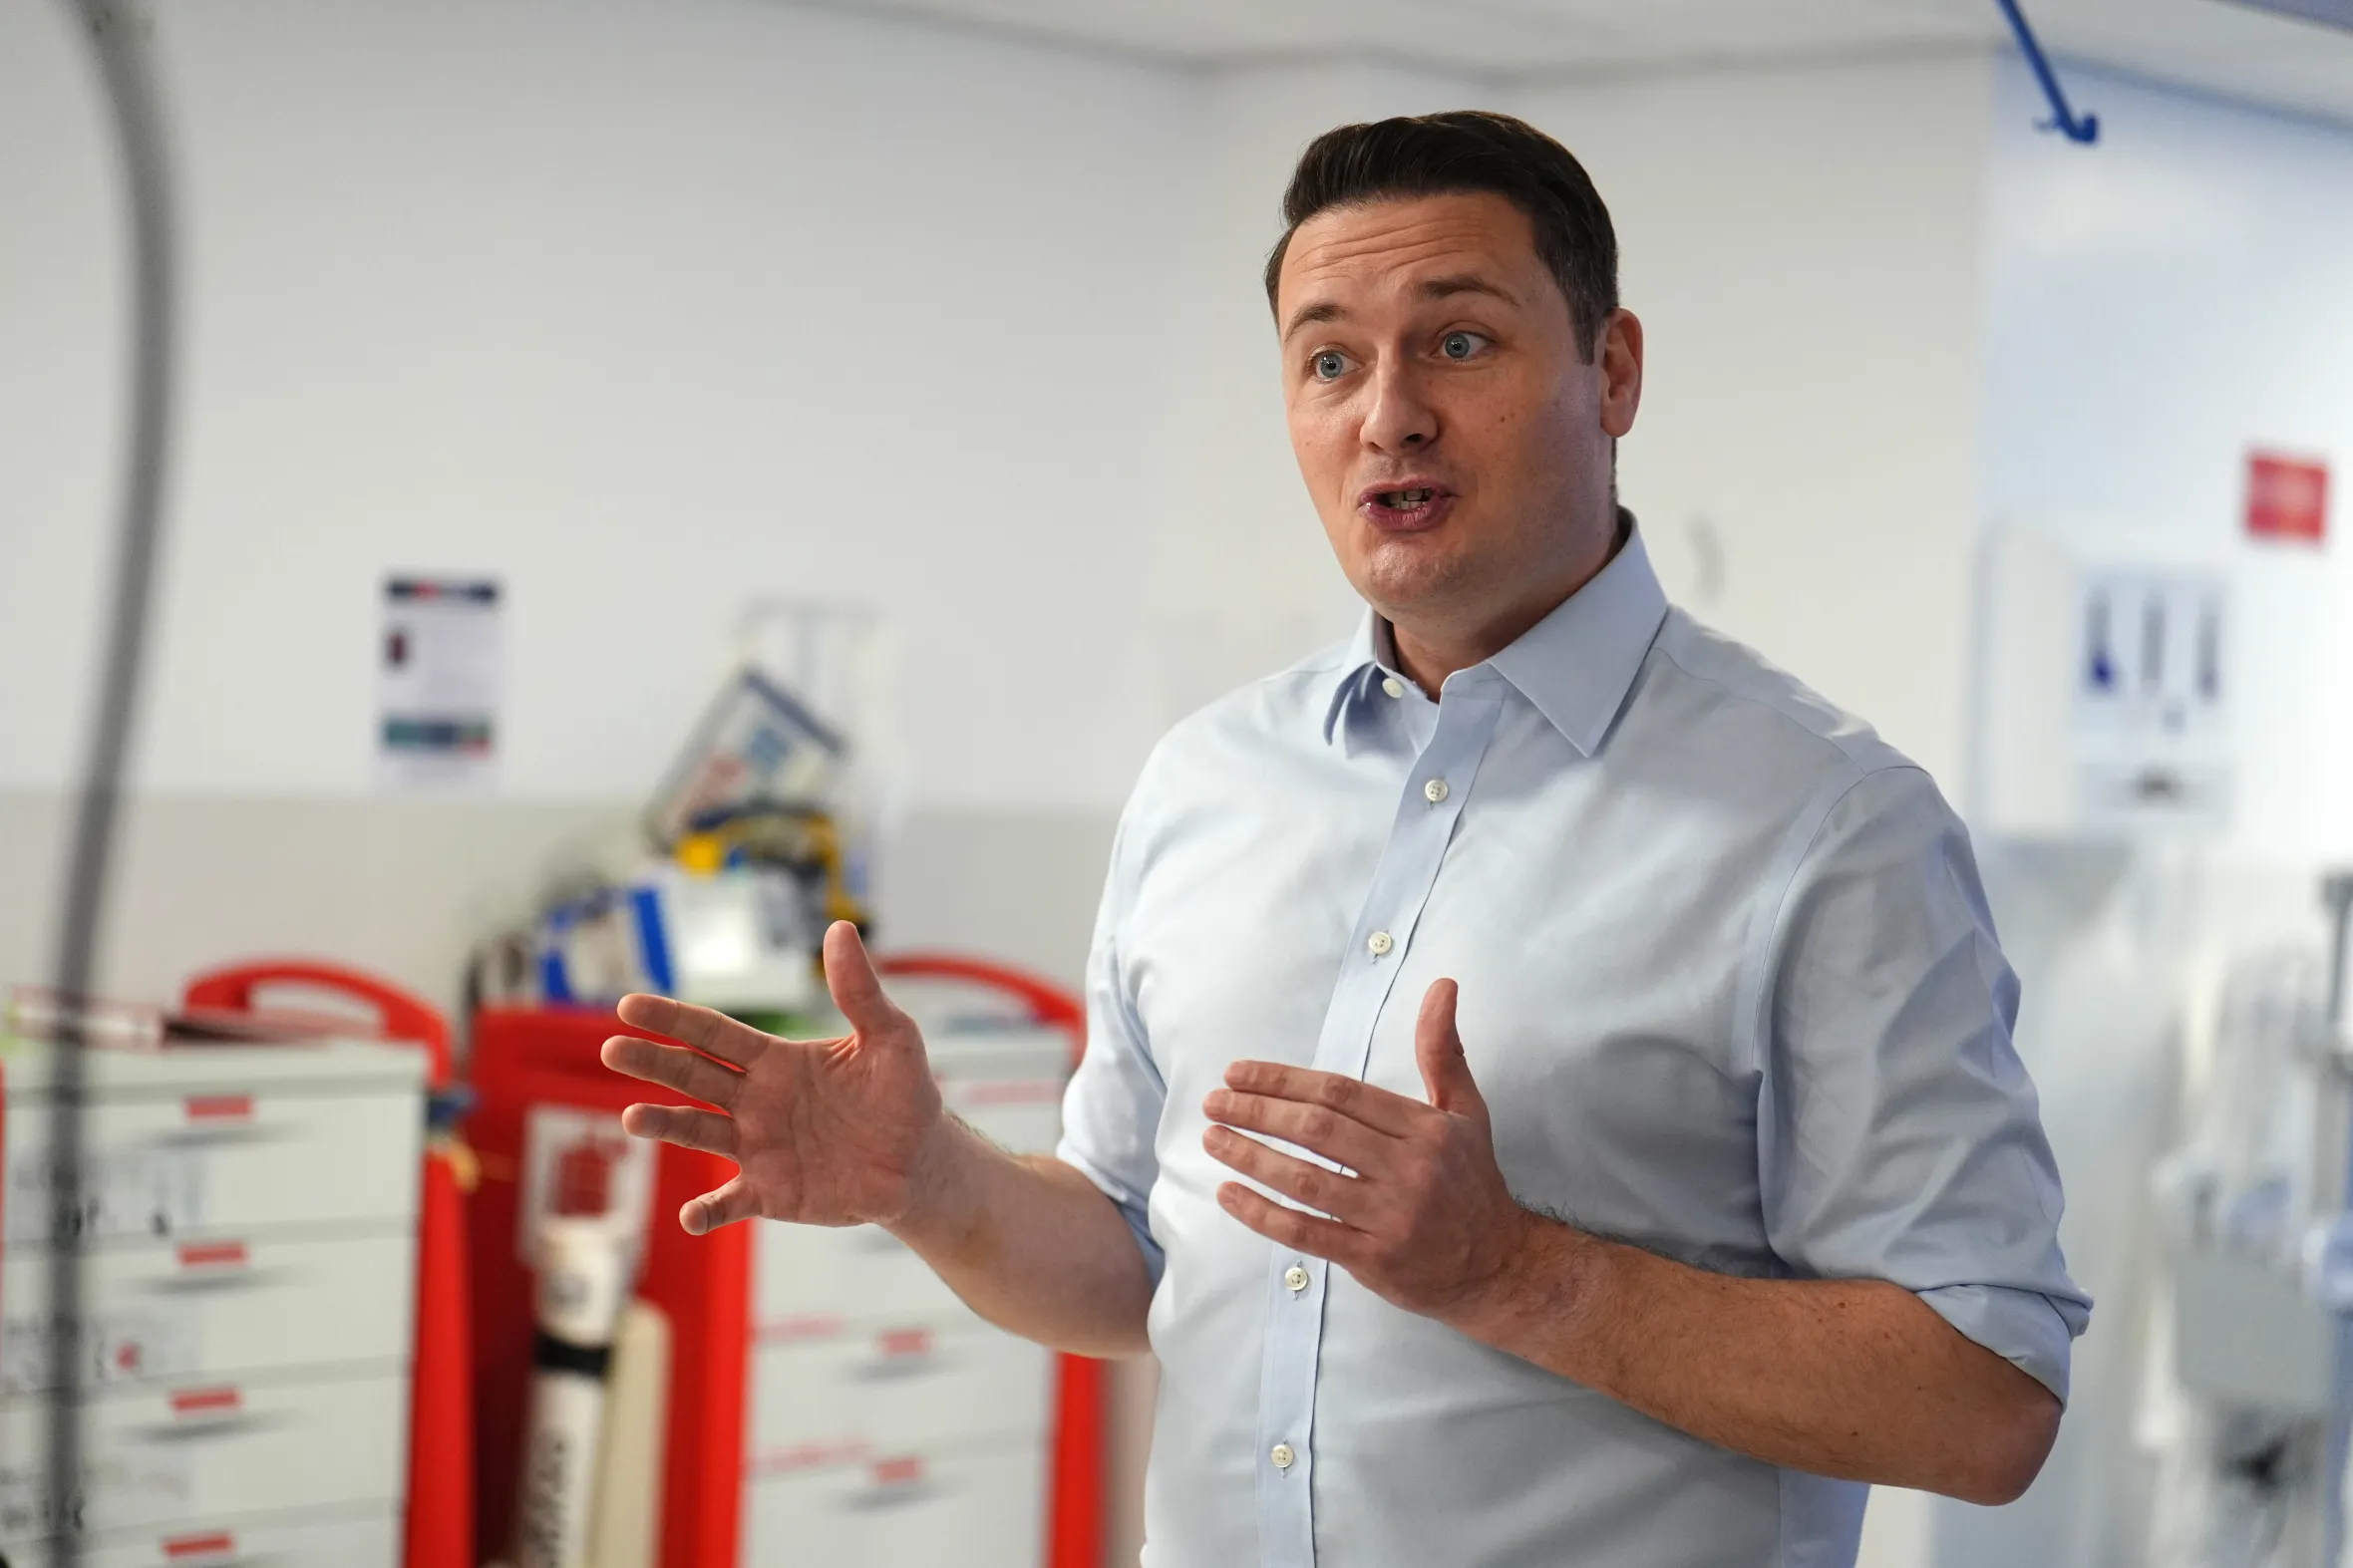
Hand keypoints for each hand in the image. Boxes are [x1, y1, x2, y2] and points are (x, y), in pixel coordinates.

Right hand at [601, 921, 943, 1235]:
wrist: (919, 1162)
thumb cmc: (903, 1095)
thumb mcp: (891, 1038)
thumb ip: (861, 991)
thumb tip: (840, 928)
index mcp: (776, 1061)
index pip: (714, 1034)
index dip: (674, 1019)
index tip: (629, 1006)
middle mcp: (755, 1101)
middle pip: (693, 1076)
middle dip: (652, 1063)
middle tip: (612, 1049)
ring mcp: (758, 1148)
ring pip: (699, 1132)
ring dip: (666, 1126)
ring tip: (633, 1119)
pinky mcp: (771, 1192)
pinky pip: (730, 1202)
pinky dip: (708, 1210)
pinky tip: (691, 1217)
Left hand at [1202, 978, 1532, 1324]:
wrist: (1498, 1266)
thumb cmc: (1472, 1181)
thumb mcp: (1465, 1110)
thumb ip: (1442, 1050)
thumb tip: (1441, 986)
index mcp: (1425, 1128)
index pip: (1340, 1093)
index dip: (1284, 1080)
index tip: (1238, 1073)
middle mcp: (1408, 1170)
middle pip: (1318, 1131)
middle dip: (1258, 1112)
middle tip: (1214, 1102)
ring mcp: (1390, 1218)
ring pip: (1306, 1181)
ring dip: (1251, 1157)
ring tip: (1213, 1138)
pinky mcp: (1374, 1260)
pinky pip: (1307, 1233)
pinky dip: (1262, 1214)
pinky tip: (1229, 1194)